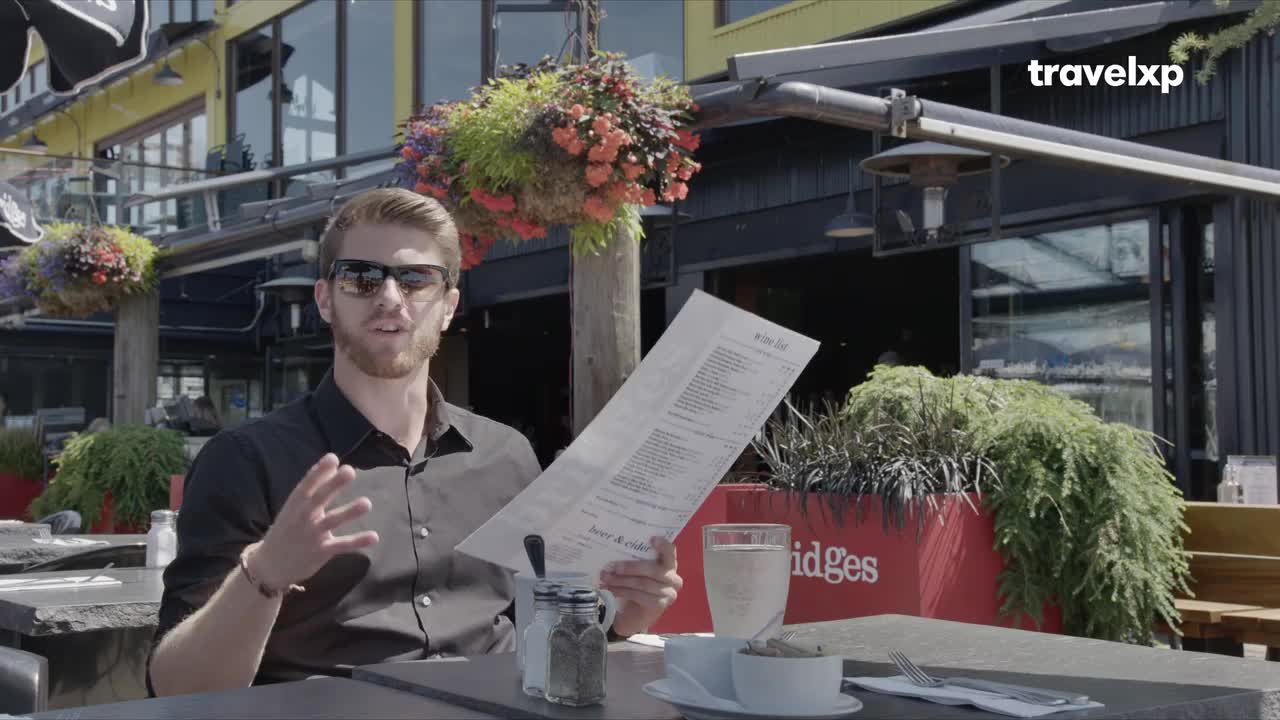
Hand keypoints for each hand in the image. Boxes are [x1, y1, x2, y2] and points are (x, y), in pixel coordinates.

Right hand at [249, 453, 379, 590]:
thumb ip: (315, 484)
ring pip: (332, 521)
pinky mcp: (321, 551)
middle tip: (350, 471)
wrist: (270, 565)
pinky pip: (341, 545)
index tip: (332, 458)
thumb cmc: (288, 528)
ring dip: (349, 512)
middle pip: (319, 499)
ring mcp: (312, 535)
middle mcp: (303, 517)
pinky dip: (357, 541)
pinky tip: (374, 536)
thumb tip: (333, 460)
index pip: (306, 485)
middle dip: (333, 485)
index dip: (319, 472)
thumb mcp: (296, 505)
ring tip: (366, 503)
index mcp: (296, 504)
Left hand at [600, 537, 681, 636]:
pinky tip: (610, 589)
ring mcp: (669, 593)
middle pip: (654, 570)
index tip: (652, 539)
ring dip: (621, 581)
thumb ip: (635, 560)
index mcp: (670, 564)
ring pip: (643, 584)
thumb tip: (614, 550)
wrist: (639, 612)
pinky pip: (639, 596)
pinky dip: (622, 592)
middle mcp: (674, 578)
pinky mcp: (660, 605)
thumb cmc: (639, 584)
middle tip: (614, 567)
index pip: (670, 552)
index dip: (663, 545)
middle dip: (631, 568)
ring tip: (606, 578)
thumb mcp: (639, 570)